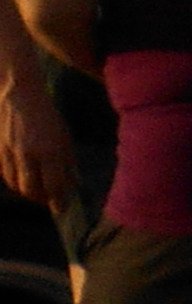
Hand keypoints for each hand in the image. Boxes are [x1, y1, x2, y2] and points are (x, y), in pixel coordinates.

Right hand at [0, 62, 74, 209]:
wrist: (18, 94)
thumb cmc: (47, 116)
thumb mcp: (65, 138)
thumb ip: (68, 163)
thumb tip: (72, 185)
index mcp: (50, 151)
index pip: (54, 186)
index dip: (58, 201)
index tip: (62, 209)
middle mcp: (28, 154)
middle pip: (30, 190)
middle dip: (40, 199)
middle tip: (48, 199)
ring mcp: (9, 152)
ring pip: (14, 184)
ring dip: (25, 191)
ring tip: (36, 190)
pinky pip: (3, 173)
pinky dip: (13, 180)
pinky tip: (21, 177)